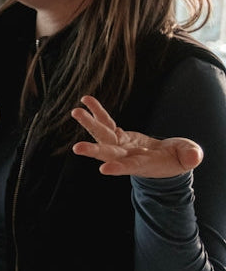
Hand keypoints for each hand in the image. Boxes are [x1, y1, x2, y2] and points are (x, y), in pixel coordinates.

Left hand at [71, 95, 202, 177]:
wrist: (165, 158)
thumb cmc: (177, 159)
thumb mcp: (187, 157)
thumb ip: (190, 156)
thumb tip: (194, 157)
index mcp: (143, 164)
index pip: (130, 166)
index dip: (118, 168)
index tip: (105, 169)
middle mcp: (126, 155)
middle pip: (108, 153)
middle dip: (93, 151)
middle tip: (77, 148)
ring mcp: (120, 145)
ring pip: (102, 135)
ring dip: (89, 124)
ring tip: (76, 111)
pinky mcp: (119, 135)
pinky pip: (106, 122)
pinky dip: (97, 112)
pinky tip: (86, 100)